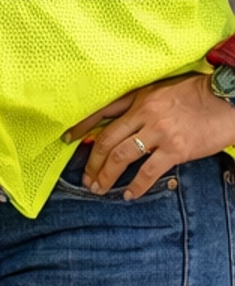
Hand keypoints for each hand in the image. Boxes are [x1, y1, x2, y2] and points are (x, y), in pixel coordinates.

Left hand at [66, 72, 234, 198]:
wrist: (226, 100)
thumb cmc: (196, 94)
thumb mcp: (162, 90)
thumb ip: (140, 105)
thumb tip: (118, 124)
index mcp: (139, 96)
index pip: (102, 111)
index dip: (82, 127)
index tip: (67, 139)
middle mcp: (145, 113)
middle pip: (107, 140)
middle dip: (92, 162)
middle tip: (86, 177)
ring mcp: (159, 132)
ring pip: (122, 156)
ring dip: (106, 176)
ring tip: (99, 189)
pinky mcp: (176, 149)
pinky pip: (148, 171)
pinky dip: (136, 186)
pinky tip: (128, 195)